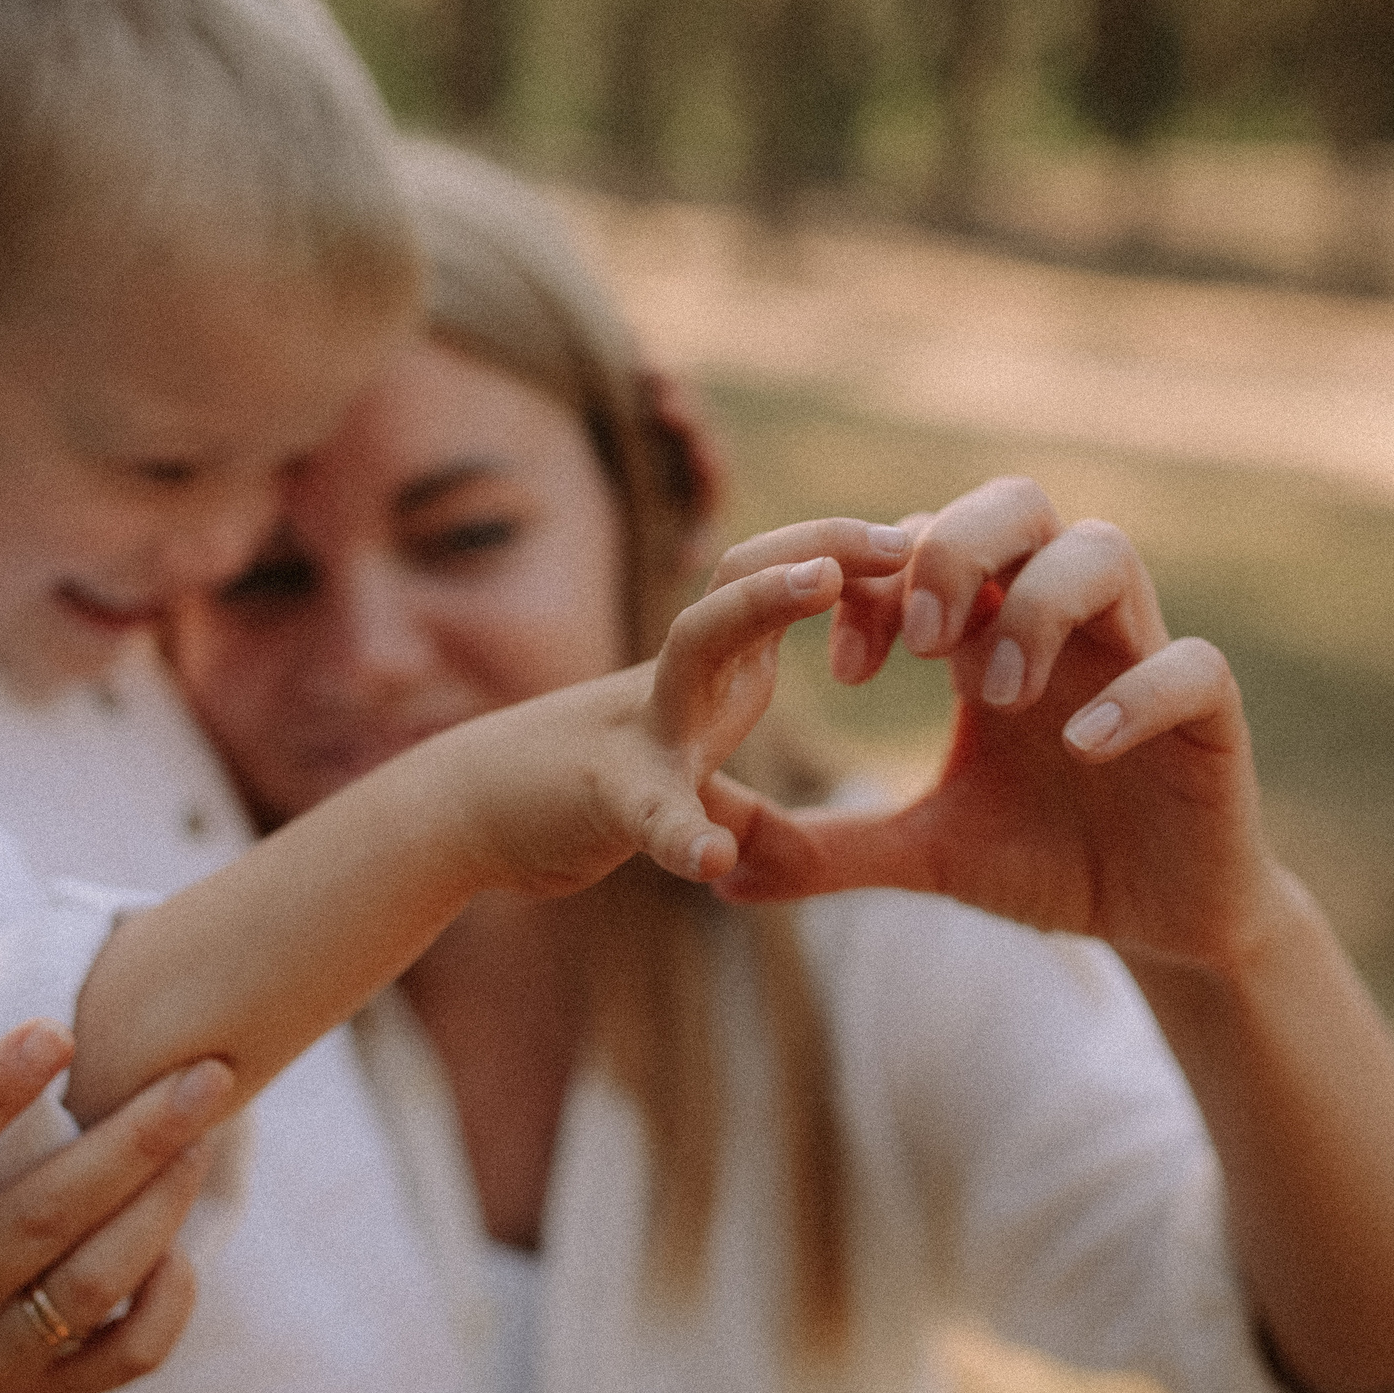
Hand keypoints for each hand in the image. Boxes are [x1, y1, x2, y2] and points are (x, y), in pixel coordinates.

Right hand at [444, 518, 912, 894]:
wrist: (463, 816)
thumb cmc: (571, 793)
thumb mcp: (672, 793)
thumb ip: (732, 808)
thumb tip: (784, 849)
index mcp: (711, 674)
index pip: (784, 581)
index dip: (853, 559)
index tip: (930, 546)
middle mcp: (678, 682)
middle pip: (749, 577)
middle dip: (825, 544)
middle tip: (908, 534)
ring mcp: (640, 730)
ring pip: (699, 644)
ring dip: (759, 603)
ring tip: (822, 581)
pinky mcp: (604, 797)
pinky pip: (651, 809)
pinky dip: (682, 832)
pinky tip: (717, 857)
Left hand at [715, 478, 1281, 970]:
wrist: (1158, 920)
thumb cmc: (1044, 862)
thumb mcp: (921, 855)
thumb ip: (825, 849)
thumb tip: (715, 868)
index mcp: (992, 632)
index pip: (926, 544)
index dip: (876, 581)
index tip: (846, 671)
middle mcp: (1065, 621)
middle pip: (1015, 504)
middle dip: (954, 552)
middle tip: (917, 646)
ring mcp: (1141, 653)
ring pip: (1105, 550)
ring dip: (1036, 606)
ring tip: (997, 695)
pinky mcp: (1209, 713)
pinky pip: (1190, 661)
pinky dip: (1134, 690)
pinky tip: (1083, 745)